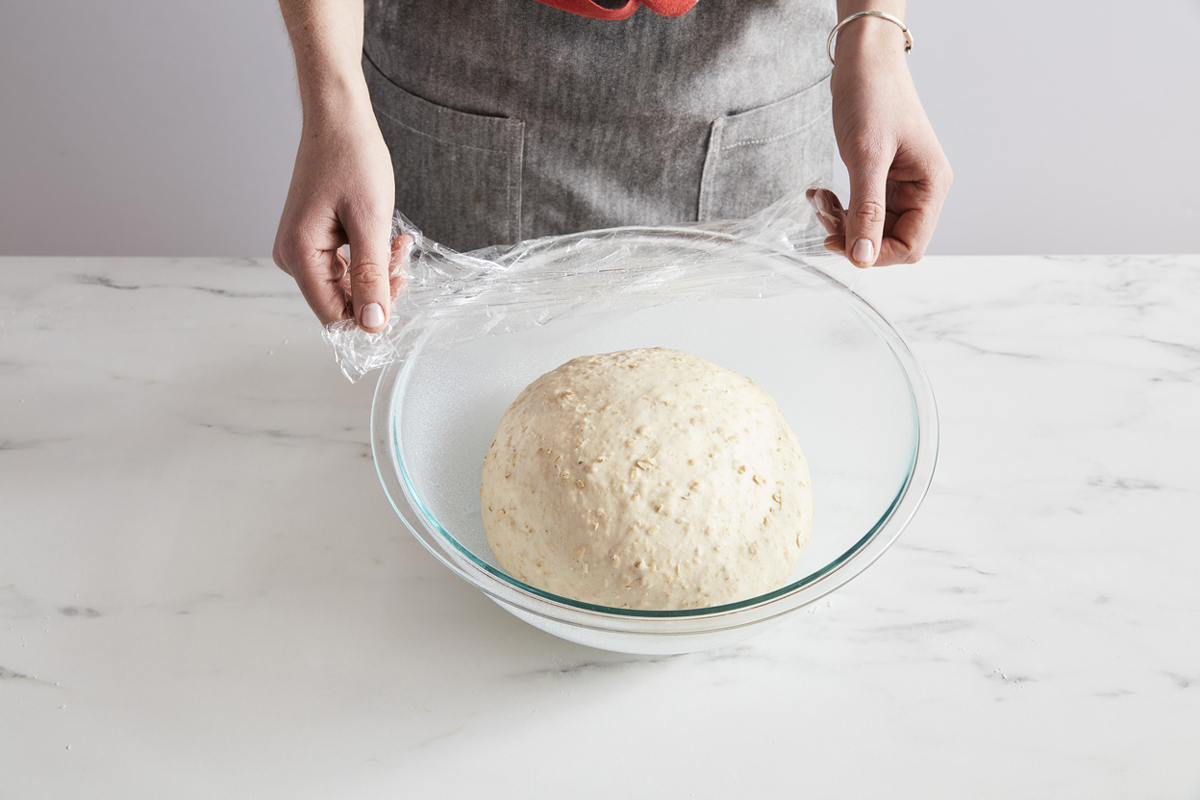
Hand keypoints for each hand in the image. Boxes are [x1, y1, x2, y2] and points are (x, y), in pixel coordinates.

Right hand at [272, 101, 401, 331]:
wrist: (338, 120)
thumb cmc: (351, 158)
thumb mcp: (370, 221)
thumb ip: (371, 276)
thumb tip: (372, 324)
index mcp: (299, 255)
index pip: (334, 316)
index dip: (371, 312)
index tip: (399, 282)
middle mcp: (292, 257)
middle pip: (341, 302)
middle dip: (378, 286)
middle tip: (400, 255)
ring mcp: (300, 249)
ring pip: (346, 285)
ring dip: (377, 270)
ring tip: (396, 241)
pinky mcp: (311, 241)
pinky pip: (343, 266)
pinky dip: (369, 257)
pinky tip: (386, 238)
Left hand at [820, 19, 951, 266]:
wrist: (864, 62)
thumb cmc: (873, 96)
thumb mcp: (867, 155)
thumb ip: (866, 209)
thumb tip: (863, 256)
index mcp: (930, 185)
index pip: (911, 246)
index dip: (875, 253)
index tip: (840, 243)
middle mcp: (920, 189)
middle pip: (889, 240)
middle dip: (853, 234)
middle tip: (825, 215)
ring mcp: (900, 185)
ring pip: (870, 227)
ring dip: (840, 221)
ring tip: (820, 198)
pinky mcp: (880, 178)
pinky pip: (859, 209)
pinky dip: (838, 207)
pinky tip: (819, 193)